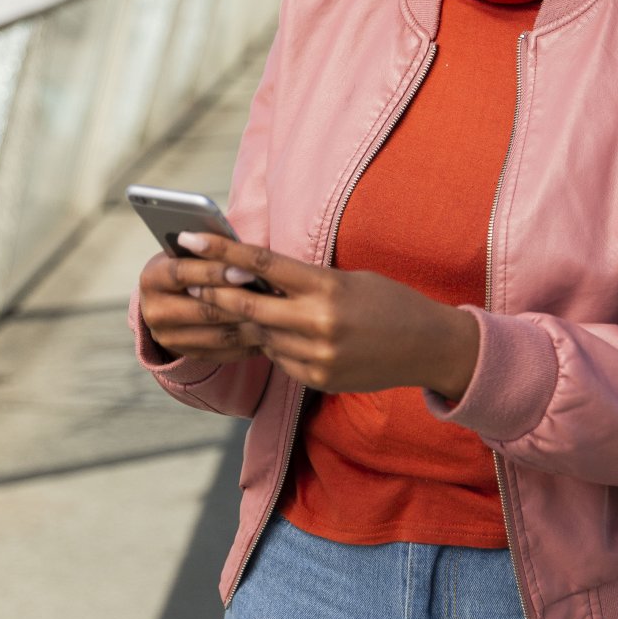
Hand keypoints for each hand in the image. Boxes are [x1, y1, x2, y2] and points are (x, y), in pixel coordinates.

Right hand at [138, 249, 262, 363]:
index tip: (247, 270)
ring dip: (249, 326)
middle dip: (240, 303)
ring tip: (277, 317)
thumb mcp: (189, 252)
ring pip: (217, 335)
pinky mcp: (186, 354)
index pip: (182, 273)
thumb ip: (210, 252)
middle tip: (273, 298)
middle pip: (203, 309)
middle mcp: (154, 312)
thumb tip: (244, 250)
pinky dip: (248, 344)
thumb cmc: (189, 263)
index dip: (216, 272)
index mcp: (152, 278)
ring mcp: (169, 338)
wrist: (168, 297)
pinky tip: (270, 335)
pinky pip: (223, 353)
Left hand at [173, 231, 479, 398]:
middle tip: (193, 281)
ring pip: (261, 336)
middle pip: (249, 305)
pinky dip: (275, 345)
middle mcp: (318, 323)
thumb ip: (304, 281)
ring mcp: (317, 356)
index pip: (262, 264)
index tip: (190, 239)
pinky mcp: (319, 379)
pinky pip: (280, 360)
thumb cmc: (388, 300)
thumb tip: (256, 276)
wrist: (428, 346)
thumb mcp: (348, 279)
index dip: (221, 250)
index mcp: (326, 287)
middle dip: (216, 292)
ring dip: (250, 321)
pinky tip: (284, 335)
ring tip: (241, 307)